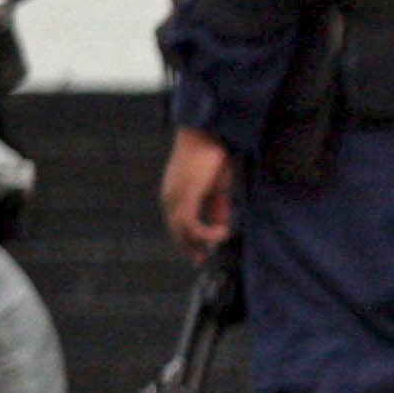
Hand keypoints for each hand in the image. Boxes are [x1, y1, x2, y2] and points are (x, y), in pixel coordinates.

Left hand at [159, 129, 235, 252]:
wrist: (207, 133)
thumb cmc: (212, 155)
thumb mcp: (218, 187)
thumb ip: (217, 208)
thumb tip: (221, 225)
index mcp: (175, 195)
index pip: (177, 225)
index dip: (188, 241)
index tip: (201, 255)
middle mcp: (170, 198)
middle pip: (176, 232)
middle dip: (190, 248)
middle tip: (203, 259)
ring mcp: (175, 198)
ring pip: (181, 232)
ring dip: (202, 240)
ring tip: (224, 236)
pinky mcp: (184, 196)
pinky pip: (191, 224)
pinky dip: (206, 232)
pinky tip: (223, 231)